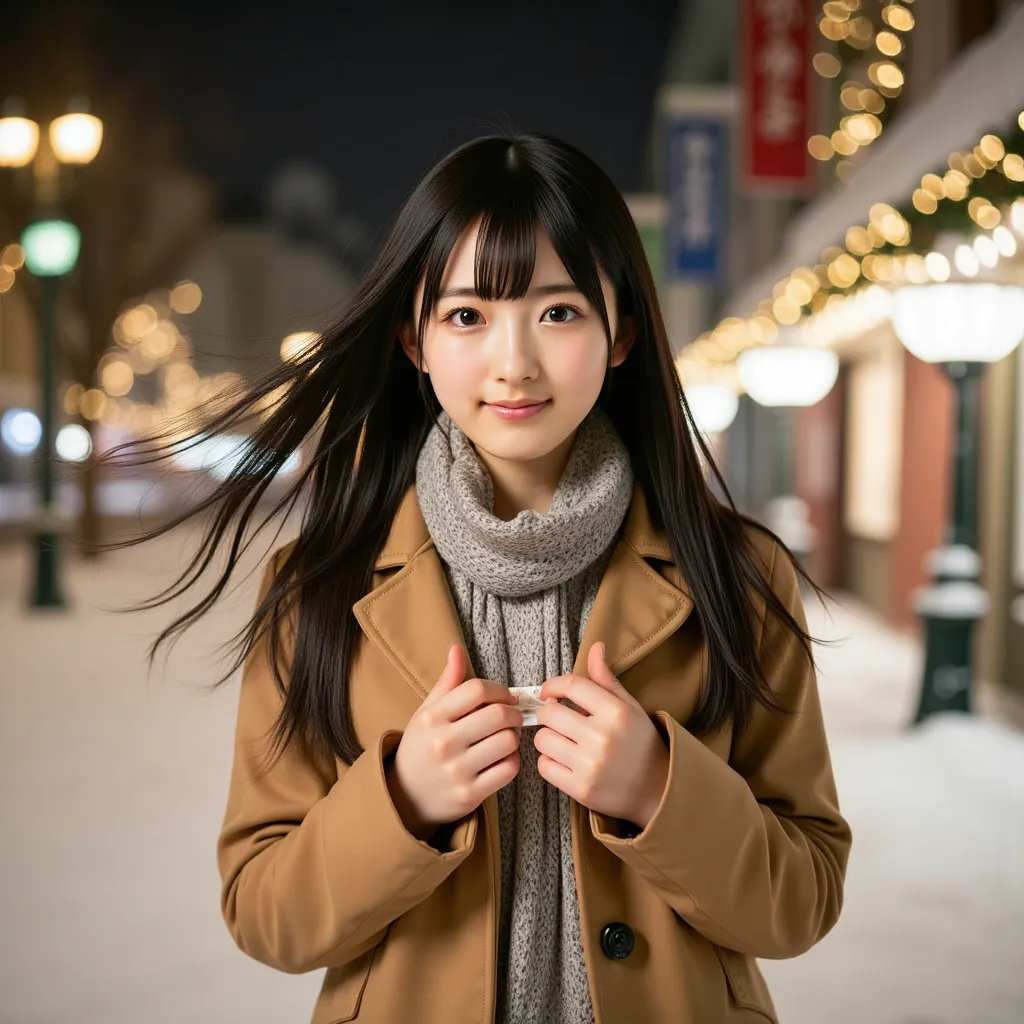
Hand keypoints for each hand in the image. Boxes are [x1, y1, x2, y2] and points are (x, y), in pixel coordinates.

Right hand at [388, 644, 523, 839]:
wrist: (405, 797)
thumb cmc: (422, 747)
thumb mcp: (427, 712)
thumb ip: (447, 682)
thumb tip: (456, 649)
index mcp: (432, 718)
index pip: (477, 690)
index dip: (499, 690)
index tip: (505, 697)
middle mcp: (443, 743)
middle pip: (498, 715)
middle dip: (513, 712)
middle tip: (513, 715)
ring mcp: (457, 771)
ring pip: (508, 742)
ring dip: (513, 737)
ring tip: (505, 737)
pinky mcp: (470, 795)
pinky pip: (509, 769)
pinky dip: (512, 761)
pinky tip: (502, 758)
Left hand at [534, 642, 669, 829]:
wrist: (655, 789)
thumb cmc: (639, 743)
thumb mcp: (629, 707)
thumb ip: (605, 679)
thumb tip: (595, 647)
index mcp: (616, 712)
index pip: (571, 686)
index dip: (553, 685)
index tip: (549, 692)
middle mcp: (603, 737)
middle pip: (550, 713)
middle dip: (550, 714)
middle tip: (559, 720)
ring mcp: (591, 765)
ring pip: (542, 740)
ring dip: (548, 738)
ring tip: (564, 741)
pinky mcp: (580, 789)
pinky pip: (544, 766)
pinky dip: (549, 762)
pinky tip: (565, 761)